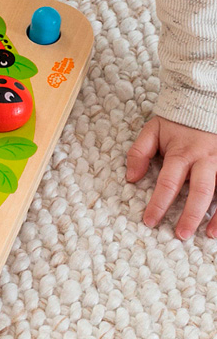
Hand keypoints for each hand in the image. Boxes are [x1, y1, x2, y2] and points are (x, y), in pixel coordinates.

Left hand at [125, 115, 216, 239]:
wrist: (203, 103)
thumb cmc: (176, 121)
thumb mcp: (152, 130)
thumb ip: (138, 153)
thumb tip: (131, 178)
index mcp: (181, 152)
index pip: (168, 183)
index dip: (158, 203)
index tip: (149, 221)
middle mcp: (205, 159)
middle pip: (199, 191)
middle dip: (189, 215)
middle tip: (179, 234)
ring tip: (207, 235)